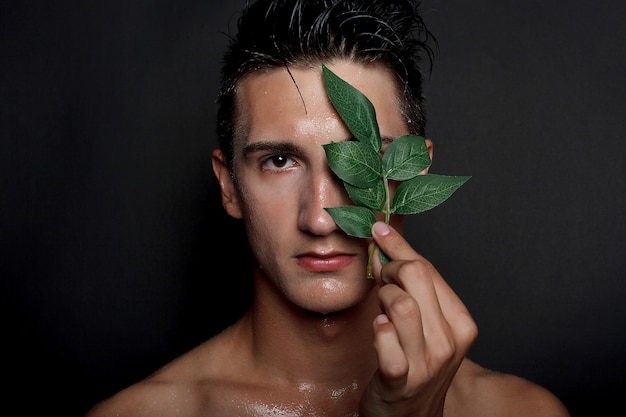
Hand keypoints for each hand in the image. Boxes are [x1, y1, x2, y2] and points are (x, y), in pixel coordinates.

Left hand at [359, 222, 477, 416]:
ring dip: (381, 300)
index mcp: (461, 322)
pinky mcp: (401, 380)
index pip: (428, 268)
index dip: (398, 247)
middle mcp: (449, 341)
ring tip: (380, 312)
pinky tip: (378, 330)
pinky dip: (378, 330)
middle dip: (389, 270)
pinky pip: (385, 339)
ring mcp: (427, 362)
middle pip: (415, 276)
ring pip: (400, 303)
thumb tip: (384, 241)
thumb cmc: (414, 362)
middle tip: (381, 281)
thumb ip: (408, 283)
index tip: (379, 230)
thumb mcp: (423, 322)